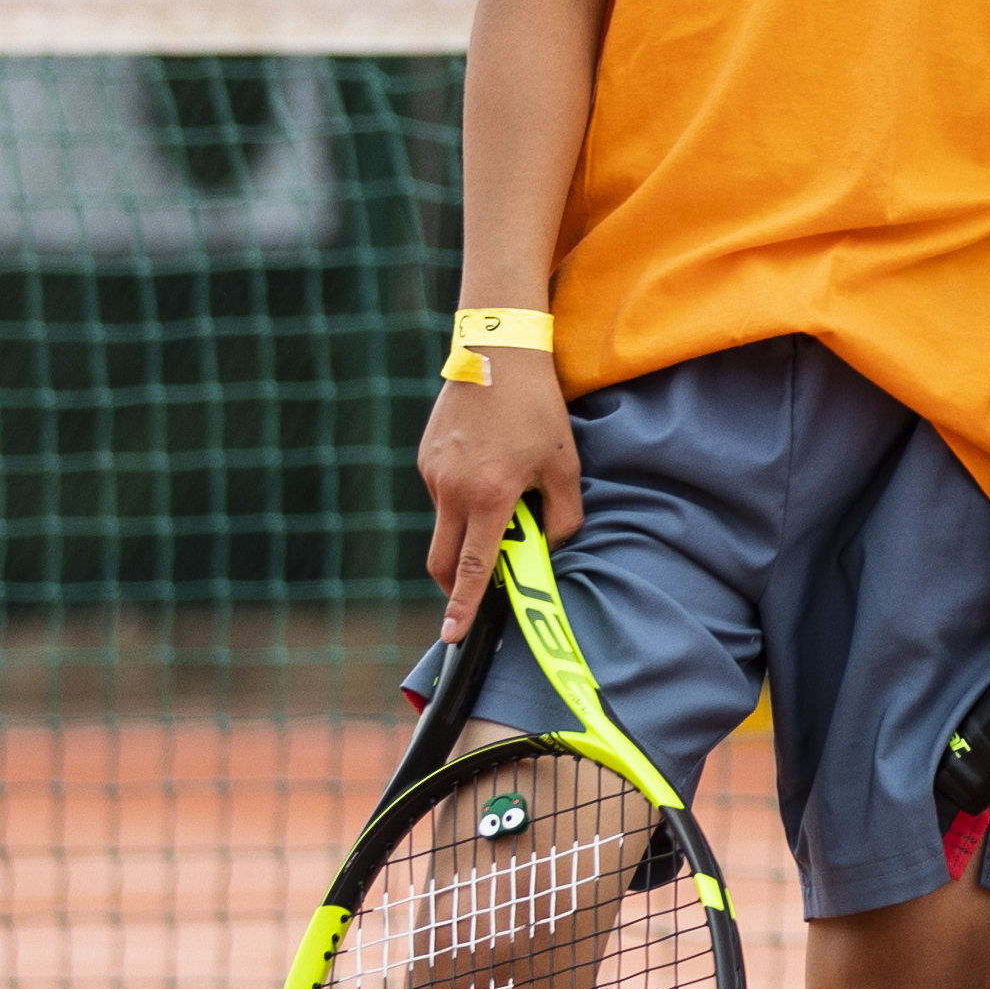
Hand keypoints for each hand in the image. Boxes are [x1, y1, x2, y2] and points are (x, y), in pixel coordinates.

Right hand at [416, 359, 579, 612]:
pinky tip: (490, 466)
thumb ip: (562, 517)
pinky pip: (442, 495)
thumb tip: (548, 547)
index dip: (463, 606)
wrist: (497, 353)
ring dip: (469, 532)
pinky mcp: (425, 459)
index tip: (451, 635)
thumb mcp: (565, 466)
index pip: (474, 568)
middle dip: (457, 585)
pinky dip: (462, 501)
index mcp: (489, 497)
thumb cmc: (538, 410)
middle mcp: (451, 491)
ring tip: (506, 492)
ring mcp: (432, 474)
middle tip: (479, 591)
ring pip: (445, 526)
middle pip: (443, 561)